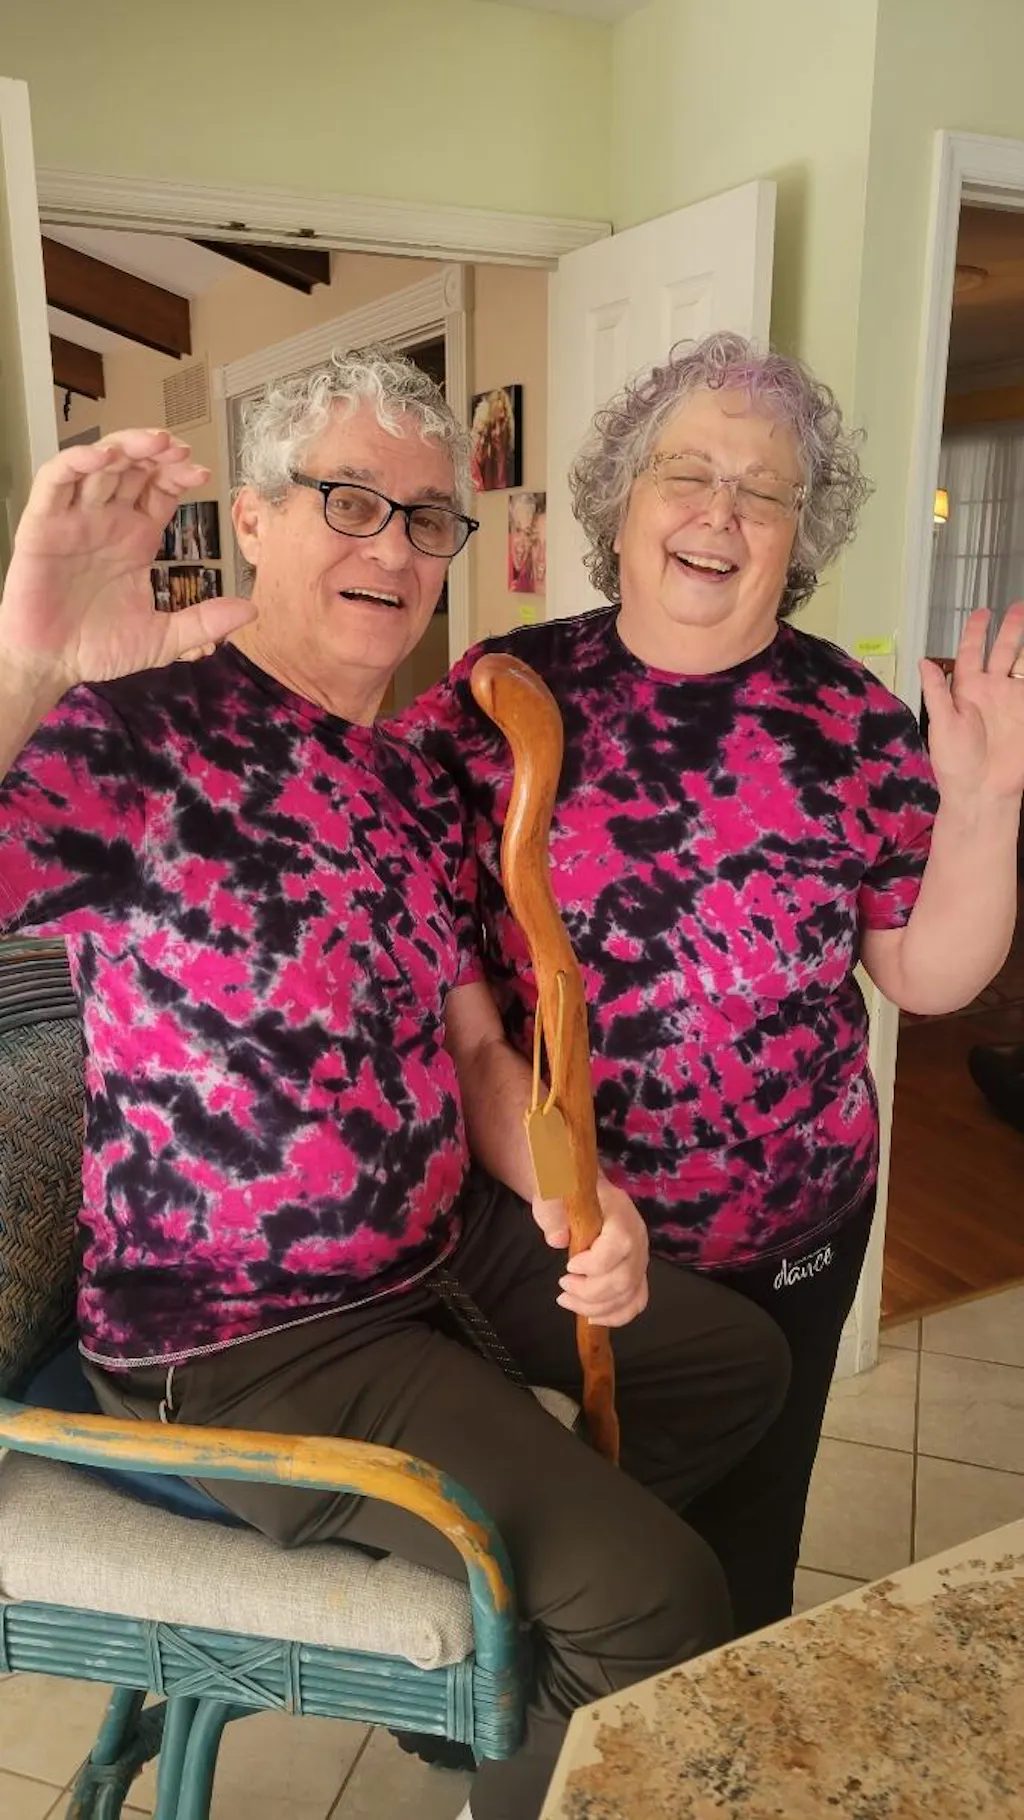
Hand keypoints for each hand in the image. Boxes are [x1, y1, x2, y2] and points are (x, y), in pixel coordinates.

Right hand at [0, 429, 255, 695]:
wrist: (52, 666)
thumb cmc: (98, 647)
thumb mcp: (163, 638)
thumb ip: (204, 622)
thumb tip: (251, 609)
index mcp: (135, 537)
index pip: (160, 489)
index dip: (179, 474)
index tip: (204, 474)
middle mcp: (107, 520)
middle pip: (134, 467)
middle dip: (157, 451)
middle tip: (182, 448)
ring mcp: (74, 520)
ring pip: (98, 463)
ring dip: (125, 445)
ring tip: (153, 442)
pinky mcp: (41, 525)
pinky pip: (55, 481)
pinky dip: (77, 461)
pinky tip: (103, 456)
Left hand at [532, 1175, 649, 1326]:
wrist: (584, 1192)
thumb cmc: (568, 1192)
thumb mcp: (552, 1192)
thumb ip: (553, 1213)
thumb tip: (557, 1240)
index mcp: (621, 1213)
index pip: (619, 1245)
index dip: (594, 1264)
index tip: (569, 1266)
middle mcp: (638, 1237)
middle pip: (624, 1278)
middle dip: (589, 1292)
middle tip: (563, 1286)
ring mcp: (641, 1257)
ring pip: (629, 1295)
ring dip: (596, 1308)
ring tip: (568, 1301)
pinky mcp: (637, 1273)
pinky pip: (636, 1302)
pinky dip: (615, 1316)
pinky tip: (591, 1316)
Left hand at [921, 604, 1023, 802]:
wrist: (982, 791)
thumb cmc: (956, 763)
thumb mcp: (941, 725)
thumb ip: (936, 692)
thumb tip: (924, 661)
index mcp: (966, 690)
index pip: (971, 652)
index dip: (976, 631)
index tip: (983, 612)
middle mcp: (990, 690)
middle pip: (1002, 651)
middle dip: (1011, 629)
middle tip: (1019, 607)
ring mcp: (1011, 700)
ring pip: (1021, 663)